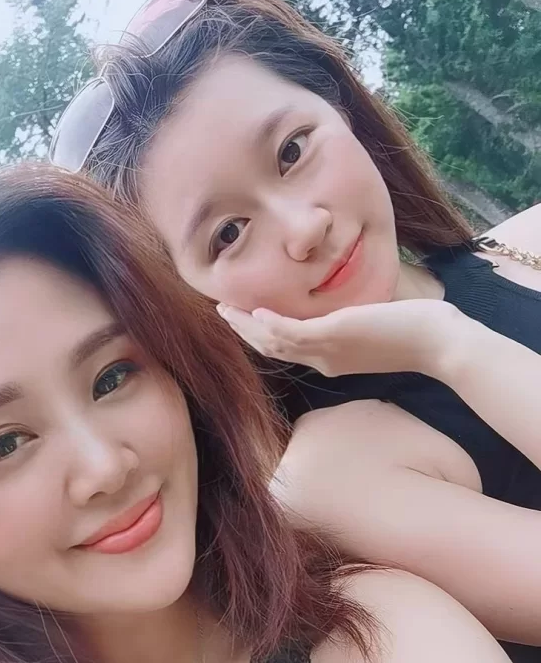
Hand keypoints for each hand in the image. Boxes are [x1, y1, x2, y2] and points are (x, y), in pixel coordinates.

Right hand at [217, 298, 468, 378]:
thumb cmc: (419, 332)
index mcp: (332, 360)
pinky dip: (271, 324)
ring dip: (247, 327)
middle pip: (273, 349)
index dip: (261, 335)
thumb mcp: (379, 325)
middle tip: (222, 313)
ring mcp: (328, 352)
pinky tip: (254, 313)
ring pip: (275, 342)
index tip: (244, 319)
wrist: (440, 345)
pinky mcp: (335, 336)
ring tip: (225, 309)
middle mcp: (324, 361)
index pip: (288, 348)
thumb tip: (352, 301)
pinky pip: (292, 332)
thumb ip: (358, 317)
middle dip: (244, 332)